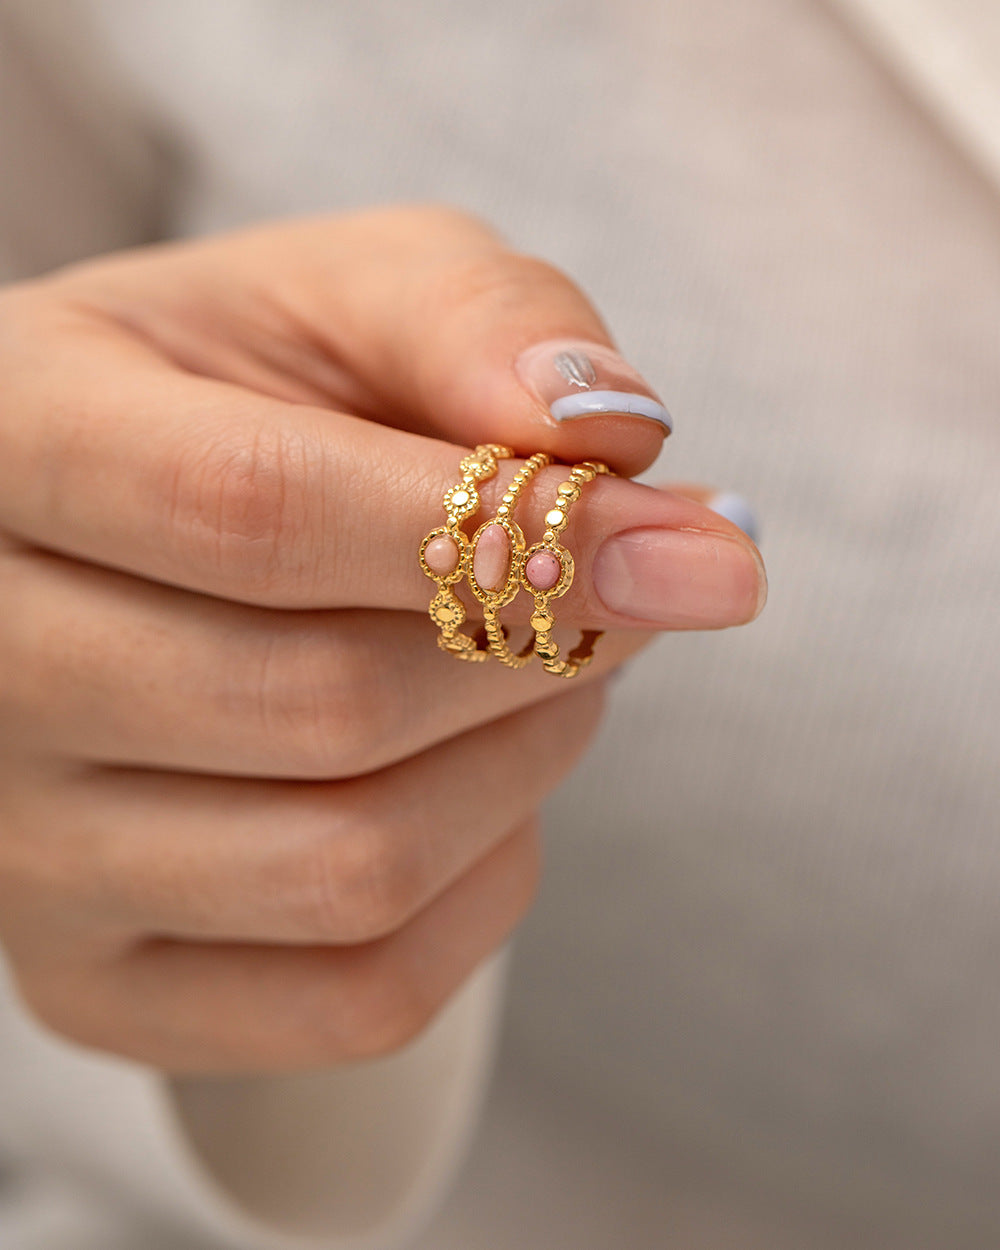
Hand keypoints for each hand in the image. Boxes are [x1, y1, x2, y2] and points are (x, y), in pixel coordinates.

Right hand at [0, 207, 764, 1071]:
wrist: (131, 546)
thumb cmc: (241, 401)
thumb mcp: (345, 296)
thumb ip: (474, 318)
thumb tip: (611, 436)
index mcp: (15, 446)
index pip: (254, 513)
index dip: (503, 534)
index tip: (690, 548)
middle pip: (325, 705)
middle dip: (535, 648)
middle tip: (605, 593)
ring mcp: (25, 856)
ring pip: (351, 868)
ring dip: (521, 763)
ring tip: (539, 672)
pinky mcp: (99, 982)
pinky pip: (355, 996)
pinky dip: (481, 891)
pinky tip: (477, 790)